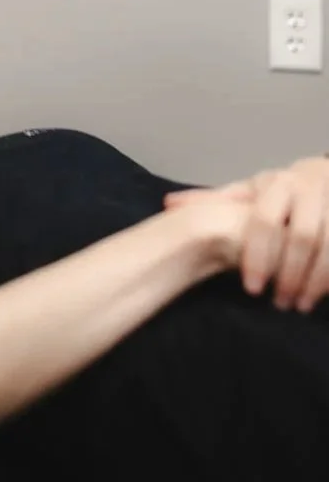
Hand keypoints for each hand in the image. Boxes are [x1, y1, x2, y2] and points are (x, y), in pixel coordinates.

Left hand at [165, 157, 328, 311]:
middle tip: (277, 303)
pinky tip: (320, 296)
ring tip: (299, 305)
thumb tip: (168, 204)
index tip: (251, 288)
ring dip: (314, 281)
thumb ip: (216, 200)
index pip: (263, 220)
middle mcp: (308, 190)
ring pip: (328, 247)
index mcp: (278, 184)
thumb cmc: (282, 191)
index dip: (257, 255)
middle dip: (288, 273)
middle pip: (301, 236)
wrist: (326, 176)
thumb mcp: (250, 192)